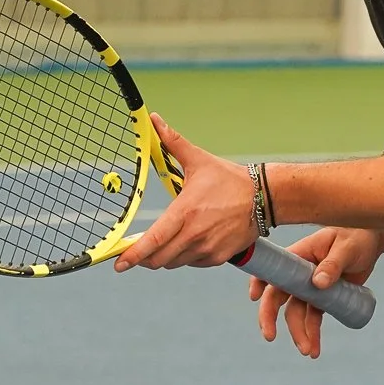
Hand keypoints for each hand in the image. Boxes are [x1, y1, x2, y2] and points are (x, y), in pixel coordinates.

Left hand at [113, 114, 257, 271]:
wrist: (264, 197)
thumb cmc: (230, 179)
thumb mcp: (199, 160)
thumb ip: (172, 142)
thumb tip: (155, 120)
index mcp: (185, 212)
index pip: (152, 241)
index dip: (133, 255)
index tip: (119, 263)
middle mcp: (195, 234)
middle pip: (158, 259)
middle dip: (144, 257)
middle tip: (138, 250)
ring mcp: (207, 248)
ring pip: (174, 262)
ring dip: (165, 256)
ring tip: (167, 240)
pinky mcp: (217, 257)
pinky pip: (191, 263)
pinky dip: (184, 256)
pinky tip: (189, 240)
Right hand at [249, 227, 383, 358]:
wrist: (371, 242)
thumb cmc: (356, 236)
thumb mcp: (346, 248)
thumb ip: (333, 264)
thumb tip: (319, 283)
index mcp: (299, 254)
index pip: (273, 269)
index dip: (259, 282)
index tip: (254, 298)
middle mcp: (299, 273)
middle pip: (278, 296)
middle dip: (270, 317)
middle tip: (270, 336)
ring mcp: (310, 287)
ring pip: (296, 313)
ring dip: (298, 333)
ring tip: (308, 352)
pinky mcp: (322, 299)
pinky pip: (313, 319)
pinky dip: (312, 334)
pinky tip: (314, 350)